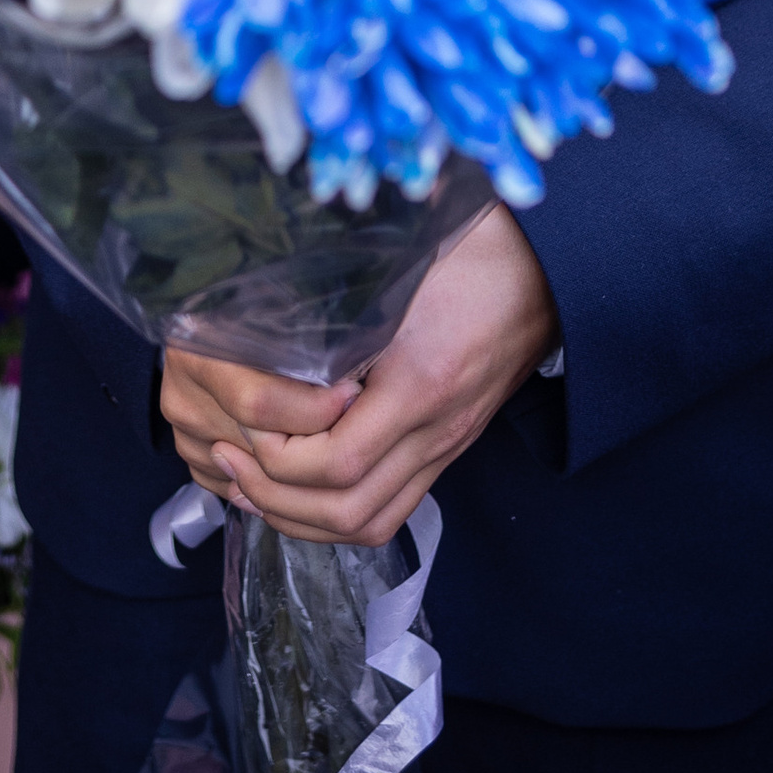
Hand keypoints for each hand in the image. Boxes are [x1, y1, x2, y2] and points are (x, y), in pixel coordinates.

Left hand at [159, 204, 557, 549]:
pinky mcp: (448, 448)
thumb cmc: (471, 251)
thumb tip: (259, 293)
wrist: (546, 271)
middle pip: (349, 508)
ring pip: (370, 521)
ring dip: (303, 517)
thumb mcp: (399, 261)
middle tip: (227, 461)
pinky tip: (297, 493)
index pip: (340, 460)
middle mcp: (436, 429)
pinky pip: (393, 510)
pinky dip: (339, 516)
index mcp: (421, 382)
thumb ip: (339, 288)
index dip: (279, 457)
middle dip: (276, 498)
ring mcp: (445, 446)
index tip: (238, 427)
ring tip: (249, 484)